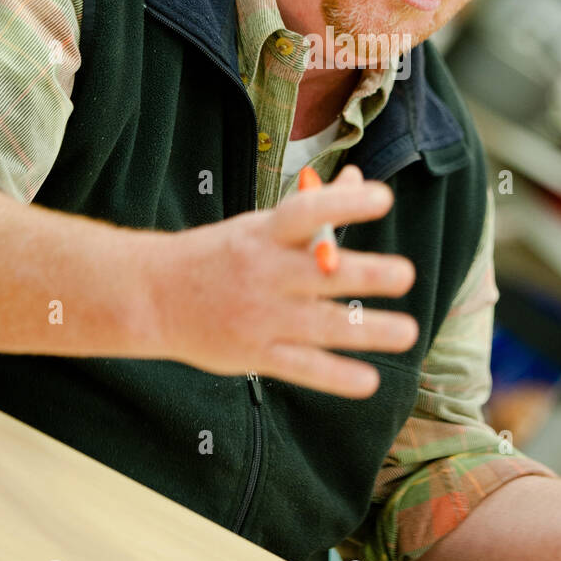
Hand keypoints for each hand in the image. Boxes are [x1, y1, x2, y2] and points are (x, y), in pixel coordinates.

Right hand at [149, 164, 416, 397]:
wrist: (152, 296)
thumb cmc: (220, 255)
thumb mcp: (259, 226)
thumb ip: (312, 210)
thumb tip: (359, 181)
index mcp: (266, 234)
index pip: (308, 212)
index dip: (344, 204)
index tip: (382, 199)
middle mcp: (266, 273)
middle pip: (323, 273)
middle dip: (367, 274)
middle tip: (406, 274)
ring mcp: (261, 316)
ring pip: (323, 325)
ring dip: (369, 330)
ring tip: (408, 332)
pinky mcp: (256, 354)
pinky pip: (303, 367)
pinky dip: (337, 377)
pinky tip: (370, 380)